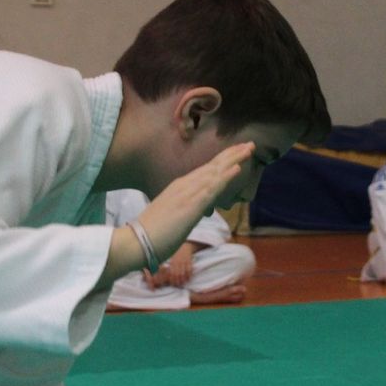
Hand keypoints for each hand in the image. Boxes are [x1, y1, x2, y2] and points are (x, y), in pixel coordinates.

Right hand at [138, 143, 253, 259]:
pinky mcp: (191, 205)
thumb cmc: (151, 233)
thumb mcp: (173, 216)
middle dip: (232, 154)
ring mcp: (188, 193)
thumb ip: (186, 210)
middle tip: (250, 144)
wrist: (135, 241)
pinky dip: (226, 176)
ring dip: (233, 159)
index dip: (222, 160)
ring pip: (215, 172)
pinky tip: (238, 167)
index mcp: (180, 187)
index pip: (205, 170)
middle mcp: (184, 185)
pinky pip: (212, 188)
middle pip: (213, 166)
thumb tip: (196, 211)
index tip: (237, 152)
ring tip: (249, 148)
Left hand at [152, 242, 196, 287]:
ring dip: (183, 280)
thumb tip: (159, 272)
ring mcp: (184, 262)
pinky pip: (190, 270)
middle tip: (177, 285)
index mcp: (172, 261)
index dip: (171, 279)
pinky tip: (188, 279)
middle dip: (177, 281)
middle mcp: (178, 262)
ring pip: (184, 273)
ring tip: (182, 283)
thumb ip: (166, 264)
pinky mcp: (189, 261)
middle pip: (177, 275)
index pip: (171, 273)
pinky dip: (189, 275)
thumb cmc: (175, 252)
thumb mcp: (169, 256)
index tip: (172, 284)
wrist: (185, 246)